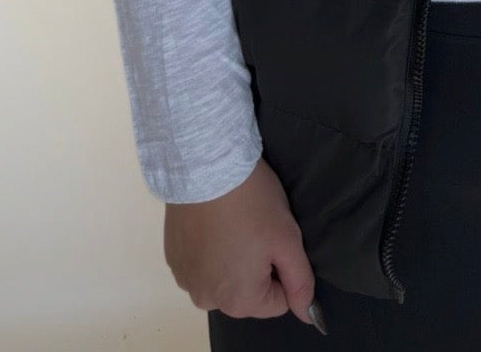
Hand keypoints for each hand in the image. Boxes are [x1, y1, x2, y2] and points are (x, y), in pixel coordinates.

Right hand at [164, 156, 327, 331]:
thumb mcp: (287, 239)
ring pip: (224, 279)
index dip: (282, 268)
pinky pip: (202, 265)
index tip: (274, 239)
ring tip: (233, 223)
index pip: (277, 300)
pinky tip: (213, 222)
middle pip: (248, 292)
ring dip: (232, 260)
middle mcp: (207, 300)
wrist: (206, 166)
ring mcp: (185, 280)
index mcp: (239, 301)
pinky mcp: (173, 259)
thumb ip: (300, 282)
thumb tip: (307, 315)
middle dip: (257, 266)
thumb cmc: (253, 203)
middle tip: (255, 228)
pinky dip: (210, 250)